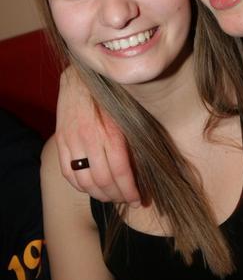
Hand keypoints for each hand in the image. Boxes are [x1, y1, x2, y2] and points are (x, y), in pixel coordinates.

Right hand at [55, 66, 139, 203]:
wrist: (81, 79)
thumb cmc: (111, 97)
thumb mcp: (127, 116)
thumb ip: (132, 141)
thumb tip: (144, 169)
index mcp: (111, 132)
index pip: (121, 171)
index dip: (130, 190)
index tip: (137, 200)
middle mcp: (90, 139)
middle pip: (103, 181)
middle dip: (117, 196)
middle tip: (126, 200)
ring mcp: (72, 141)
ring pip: (84, 181)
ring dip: (99, 195)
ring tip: (110, 197)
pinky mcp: (61, 141)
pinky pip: (67, 173)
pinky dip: (80, 185)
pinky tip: (91, 187)